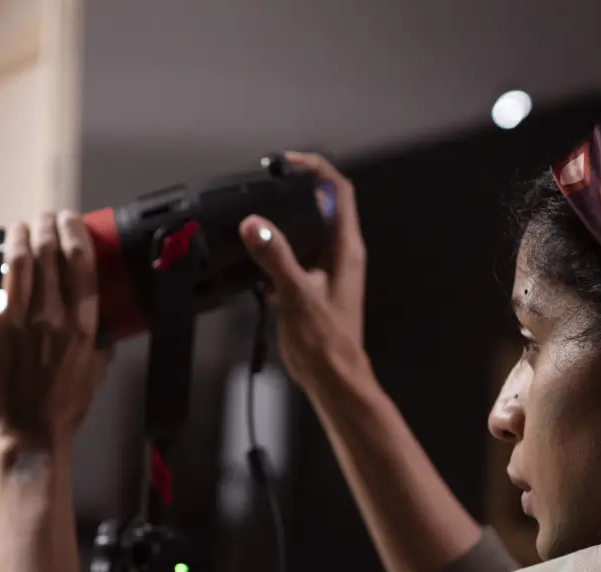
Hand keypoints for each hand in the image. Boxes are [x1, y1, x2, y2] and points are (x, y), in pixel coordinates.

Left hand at [0, 212, 106, 455]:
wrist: (31, 433)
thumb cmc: (65, 407)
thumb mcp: (97, 371)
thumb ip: (100, 341)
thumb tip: (103, 321)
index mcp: (81, 326)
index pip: (81, 264)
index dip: (76, 232)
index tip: (73, 220)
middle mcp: (50, 318)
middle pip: (49, 253)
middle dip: (47, 226)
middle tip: (46, 220)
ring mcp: (16, 322)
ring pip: (17, 260)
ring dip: (19, 234)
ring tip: (21, 226)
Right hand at [239, 152, 368, 390]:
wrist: (332, 378)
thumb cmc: (329, 343)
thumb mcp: (298, 295)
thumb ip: (276, 257)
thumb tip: (255, 226)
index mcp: (345, 249)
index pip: (337, 191)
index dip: (315, 168)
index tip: (287, 163)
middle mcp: (339, 256)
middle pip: (320, 206)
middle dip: (293, 192)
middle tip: (265, 186)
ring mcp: (326, 272)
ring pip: (304, 233)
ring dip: (281, 224)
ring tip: (255, 222)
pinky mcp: (312, 288)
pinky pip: (293, 259)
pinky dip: (274, 254)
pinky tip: (255, 264)